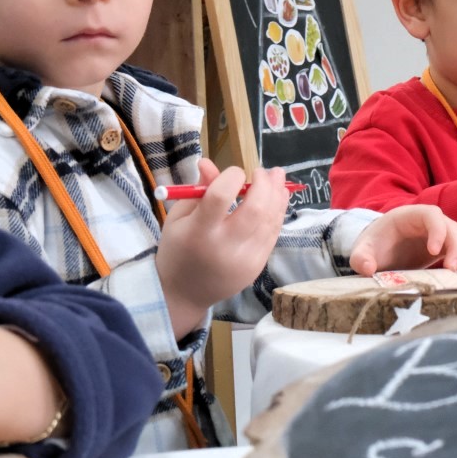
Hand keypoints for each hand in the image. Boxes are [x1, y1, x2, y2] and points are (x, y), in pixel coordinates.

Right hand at [156, 160, 288, 336]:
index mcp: (199, 232)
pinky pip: (273, 234)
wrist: (185, 294)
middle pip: (255, 209)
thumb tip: (209, 163)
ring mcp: (245, 259)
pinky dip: (277, 213)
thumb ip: (198, 191)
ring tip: (277, 177)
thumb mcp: (179, 218)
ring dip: (277, 195)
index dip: (232, 177)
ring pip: (270, 221)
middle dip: (264, 184)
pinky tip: (277, 199)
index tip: (235, 172)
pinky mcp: (258, 266)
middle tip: (263, 171)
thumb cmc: (178, 250)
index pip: (221, 197)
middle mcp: (225, 246)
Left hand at [350, 204, 456, 273]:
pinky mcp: (449, 245)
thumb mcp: (364, 250)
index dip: (437, 231)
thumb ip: (361, 258)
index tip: (433, 252)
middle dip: (456, 247)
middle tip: (452, 269)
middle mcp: (431, 221)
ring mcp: (442, 232)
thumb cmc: (376, 245)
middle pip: (452, 226)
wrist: (383, 248)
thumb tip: (368, 269)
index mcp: (411, 216)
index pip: (432, 216)